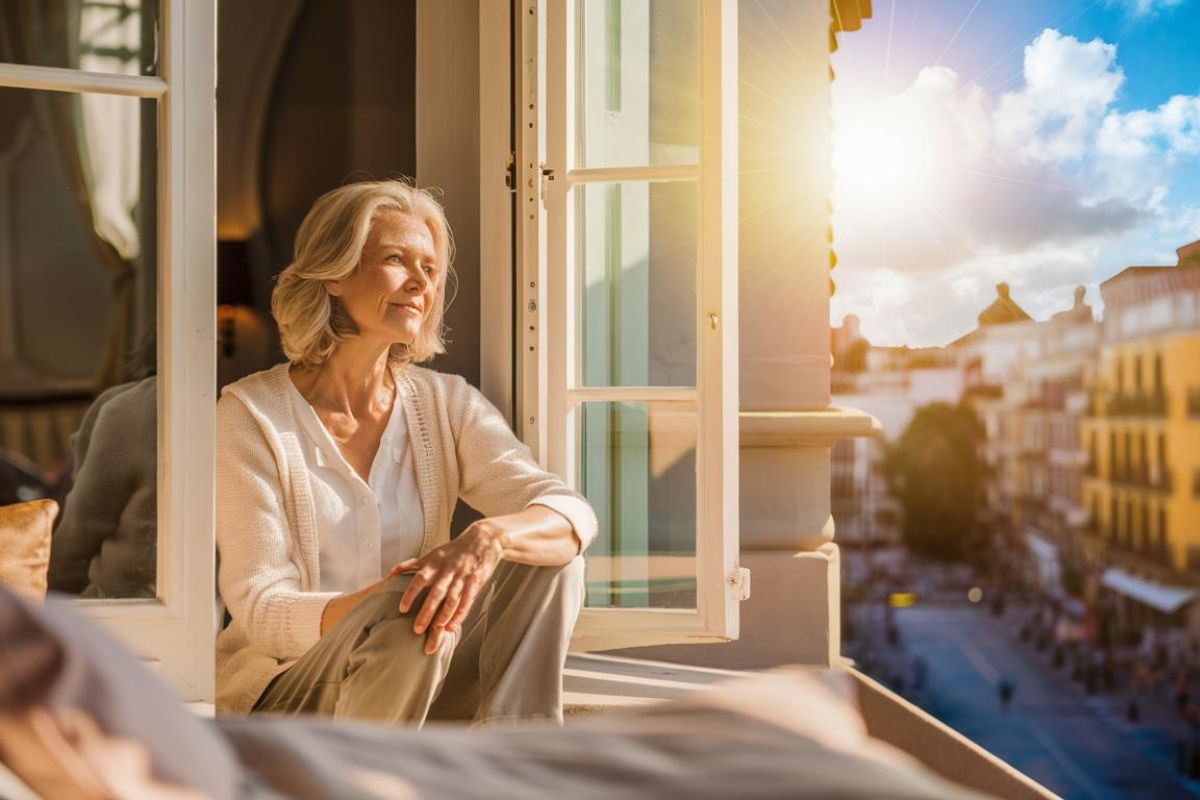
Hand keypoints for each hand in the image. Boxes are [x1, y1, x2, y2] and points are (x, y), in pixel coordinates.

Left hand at [391, 522, 504, 653]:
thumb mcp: (432, 554)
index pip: (419, 579)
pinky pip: (468, 601)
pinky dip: (461, 614)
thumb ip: (411, 565)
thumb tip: (389, 574)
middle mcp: (447, 571)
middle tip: (417, 629)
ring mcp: (462, 577)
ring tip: (436, 632)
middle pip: (436, 593)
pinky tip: (453, 626)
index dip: (410, 594)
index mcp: (434, 564)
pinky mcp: (476, 582)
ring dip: (444, 616)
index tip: (402, 609)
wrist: (483, 539)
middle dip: (427, 612)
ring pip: (452, 599)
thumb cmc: (454, 550)